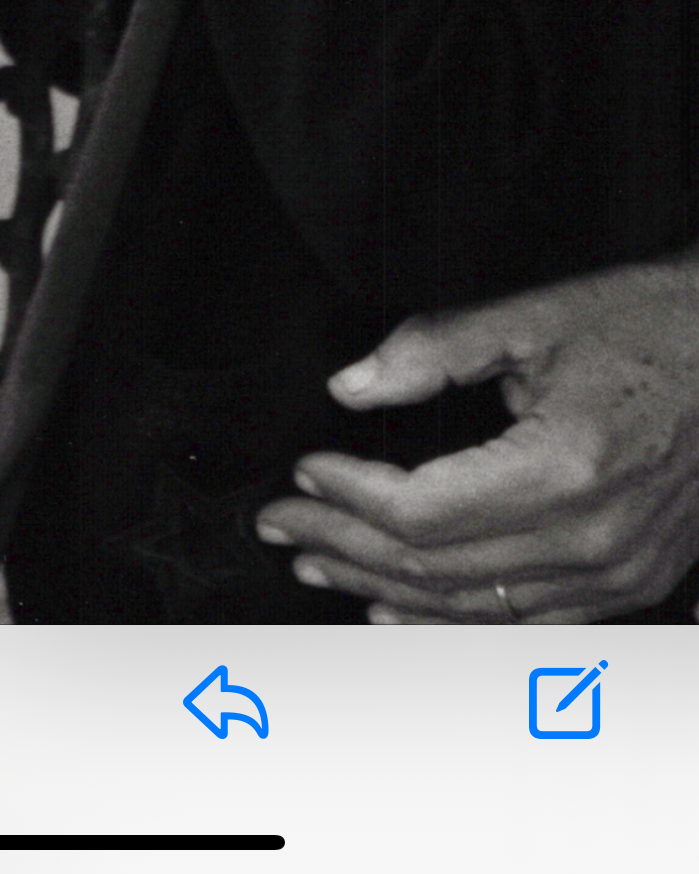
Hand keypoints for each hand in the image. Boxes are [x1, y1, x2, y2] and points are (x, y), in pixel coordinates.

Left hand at [256, 252, 698, 622]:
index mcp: (565, 467)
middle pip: (435, 567)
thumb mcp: (541, 312)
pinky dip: (451, 622)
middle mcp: (591, 538)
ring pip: (472, 608)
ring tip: (319, 564)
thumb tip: (350, 386)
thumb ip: (438, 348)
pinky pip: (523, 623)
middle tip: (282, 524)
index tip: (300, 474)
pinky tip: (400, 609)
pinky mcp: (630, 582)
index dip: (347, 497)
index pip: (421, 511)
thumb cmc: (653, 321)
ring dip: (383, 589)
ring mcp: (615, 573)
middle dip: (345, 545)